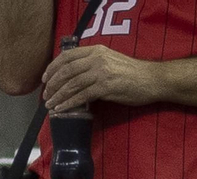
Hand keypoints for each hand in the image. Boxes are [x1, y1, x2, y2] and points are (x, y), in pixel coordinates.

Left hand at [42, 45, 160, 110]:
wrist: (152, 79)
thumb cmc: (130, 73)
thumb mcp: (109, 60)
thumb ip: (91, 64)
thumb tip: (71, 76)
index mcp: (96, 50)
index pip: (67, 56)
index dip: (53, 67)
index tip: (45, 79)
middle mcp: (97, 59)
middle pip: (66, 71)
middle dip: (52, 84)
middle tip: (45, 96)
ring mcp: (101, 72)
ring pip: (71, 84)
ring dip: (57, 96)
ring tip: (50, 105)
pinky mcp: (105, 87)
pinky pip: (81, 96)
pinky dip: (68, 103)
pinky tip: (61, 110)